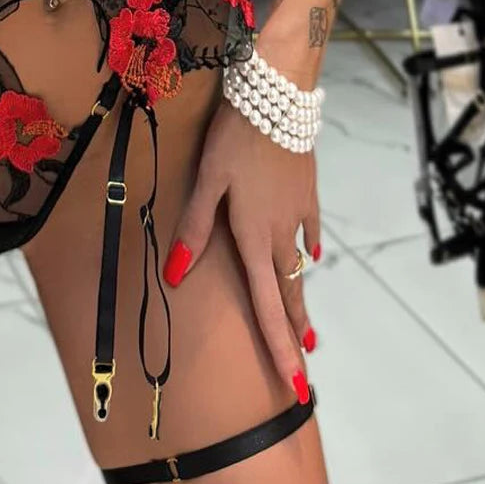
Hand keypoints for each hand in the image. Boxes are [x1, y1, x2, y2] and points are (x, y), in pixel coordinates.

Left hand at [163, 100, 320, 402]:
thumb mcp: (207, 181)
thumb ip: (193, 227)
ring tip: (306, 327)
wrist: (277, 99)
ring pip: (300, 267)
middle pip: (289, 294)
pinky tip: (309, 256)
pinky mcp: (308, 193)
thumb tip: (175, 275)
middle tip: (304, 371)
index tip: (295, 384)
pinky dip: (307, 251)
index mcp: (255, 238)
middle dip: (295, 334)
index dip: (280, 348)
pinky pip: (309, 234)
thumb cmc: (236, 139)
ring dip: (300, 298)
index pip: (268, 306)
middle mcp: (282, 234)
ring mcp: (300, 214)